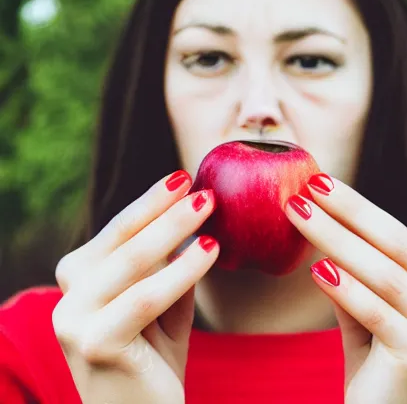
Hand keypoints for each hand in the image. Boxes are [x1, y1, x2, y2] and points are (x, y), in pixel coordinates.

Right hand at [52, 171, 218, 403]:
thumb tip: (194, 219)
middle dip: (165, 209)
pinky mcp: (94, 344)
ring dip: (175, 228)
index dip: (151, 201)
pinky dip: (182, 270)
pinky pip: (147, 296)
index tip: (183, 177)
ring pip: (133, 261)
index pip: (119, 229)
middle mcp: (68, 295)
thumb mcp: (162, 302)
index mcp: (80, 279)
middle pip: (123, 238)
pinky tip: (211, 249)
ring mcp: (74, 321)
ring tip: (209, 204)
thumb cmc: (154, 357)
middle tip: (203, 188)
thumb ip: (169, 264)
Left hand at [285, 173, 406, 403]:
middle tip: (307, 187)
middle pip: (395, 245)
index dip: (359, 207)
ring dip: (335, 239)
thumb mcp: (367, 311)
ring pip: (384, 274)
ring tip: (297, 214)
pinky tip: (316, 269)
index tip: (321, 182)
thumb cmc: (375, 367)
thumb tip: (318, 222)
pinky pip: (377, 314)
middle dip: (347, 211)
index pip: (399, 237)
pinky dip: (346, 289)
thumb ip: (353, 273)